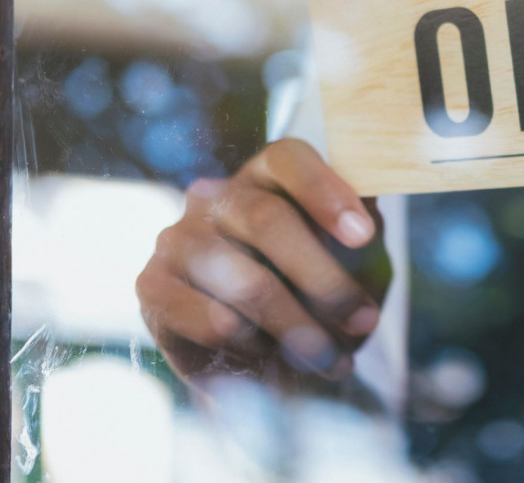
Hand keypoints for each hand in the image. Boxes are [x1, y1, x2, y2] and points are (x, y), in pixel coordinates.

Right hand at [136, 138, 387, 387]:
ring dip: (299, 328)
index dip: (326, 192)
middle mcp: (215, 196)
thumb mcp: (356, 264)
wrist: (264, 364)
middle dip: (324, 279)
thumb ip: (365, 238)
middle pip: (266, 219)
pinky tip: (271, 356)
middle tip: (364, 321)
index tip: (364, 236)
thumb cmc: (315, 298)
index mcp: (265, 176)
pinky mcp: (153, 287)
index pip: (288, 158)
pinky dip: (254, 345)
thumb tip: (369, 222)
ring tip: (332, 359)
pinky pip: (213, 320)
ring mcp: (177, 239)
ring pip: (245, 280)